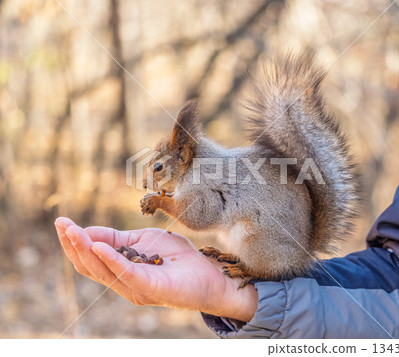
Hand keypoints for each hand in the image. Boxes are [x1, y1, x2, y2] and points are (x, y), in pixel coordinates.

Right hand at [55, 217, 257, 321]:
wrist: (210, 274)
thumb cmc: (177, 259)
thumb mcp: (143, 241)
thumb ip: (118, 239)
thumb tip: (88, 233)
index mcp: (121, 271)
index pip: (91, 258)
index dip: (75, 241)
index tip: (62, 222)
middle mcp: (124, 282)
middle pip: (91, 267)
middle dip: (73, 245)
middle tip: (61, 225)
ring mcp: (137, 288)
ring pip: (103, 271)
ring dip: (86, 250)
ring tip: (72, 232)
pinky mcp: (152, 288)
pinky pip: (127, 274)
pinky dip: (111, 260)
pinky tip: (98, 246)